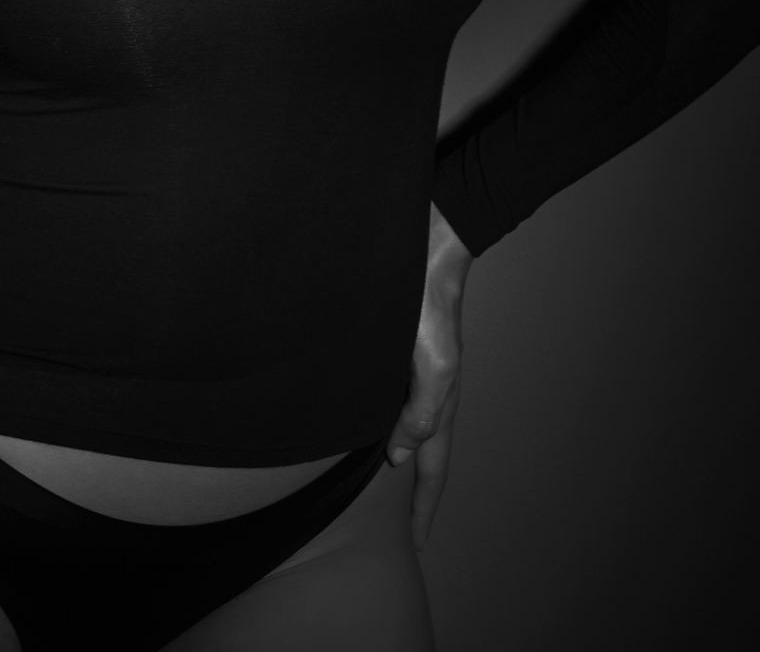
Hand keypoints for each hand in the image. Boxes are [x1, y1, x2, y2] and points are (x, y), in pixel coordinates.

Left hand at [386, 204, 472, 551]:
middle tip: (392, 535)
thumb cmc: (430, 302)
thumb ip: (420, 412)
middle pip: (417, 457)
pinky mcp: (391, 352)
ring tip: (371, 493)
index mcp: (438, 401)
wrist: (428, 244)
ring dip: (389, 463)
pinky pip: (384, 402)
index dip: (421, 509)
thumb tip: (397, 456)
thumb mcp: (433, 363)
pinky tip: (356, 428)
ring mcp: (410, 373)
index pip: (430, 469)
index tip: (413, 549)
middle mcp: (424, 393)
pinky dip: (376, 426)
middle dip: (407, 497)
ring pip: (398, 430)